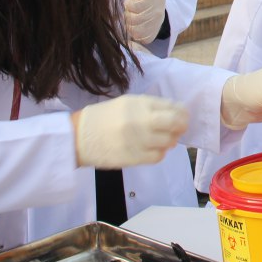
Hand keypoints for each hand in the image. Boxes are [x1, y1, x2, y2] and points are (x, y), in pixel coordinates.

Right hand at [72, 95, 187, 168]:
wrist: (79, 137)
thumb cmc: (104, 118)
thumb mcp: (127, 103)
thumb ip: (151, 106)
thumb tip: (176, 112)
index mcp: (138, 104)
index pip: (173, 107)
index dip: (182, 113)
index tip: (182, 116)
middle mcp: (140, 120)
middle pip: (175, 124)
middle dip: (181, 126)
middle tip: (178, 129)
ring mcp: (137, 140)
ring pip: (169, 142)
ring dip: (170, 141)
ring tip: (161, 139)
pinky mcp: (133, 157)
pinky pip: (158, 156)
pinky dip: (159, 153)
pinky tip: (152, 149)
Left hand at [124, 0, 166, 45]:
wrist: (160, 17)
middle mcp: (156, 10)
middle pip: (131, 5)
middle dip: (129, 5)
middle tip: (132, 6)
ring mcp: (153, 23)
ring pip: (130, 18)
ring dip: (128, 16)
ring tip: (133, 14)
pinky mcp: (149, 34)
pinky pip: (133, 31)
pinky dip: (130, 27)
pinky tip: (134, 23)